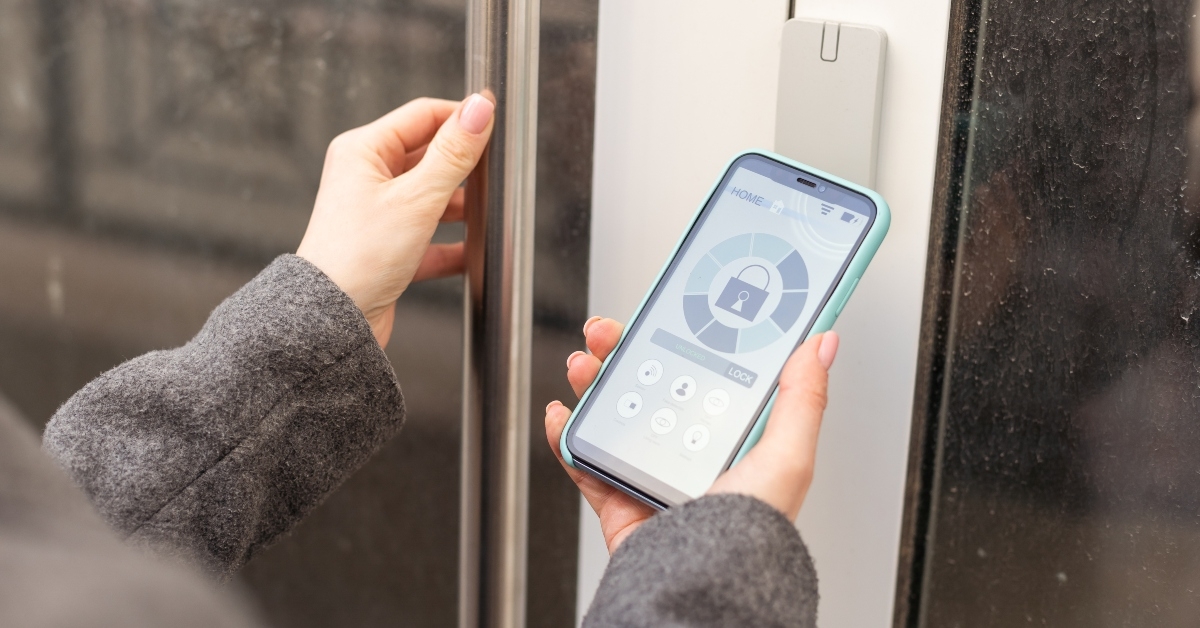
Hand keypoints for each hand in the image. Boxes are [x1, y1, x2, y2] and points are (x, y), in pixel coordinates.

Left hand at [296, 94, 494, 347]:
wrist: (334, 323)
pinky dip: (452, 244)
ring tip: (489, 216)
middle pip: (429, 155)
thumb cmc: (359, 258)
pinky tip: (474, 253)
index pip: (423, 115)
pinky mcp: (388, 247)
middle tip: (496, 173)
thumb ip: (453, 154)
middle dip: (464, 166)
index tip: (495, 125)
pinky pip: (430, 238)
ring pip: (433, 198)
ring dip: (461, 208)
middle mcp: (366, 177)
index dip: (461, 118)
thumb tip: (479, 109)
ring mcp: (377, 213)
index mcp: (363, 151)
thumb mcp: (417, 199)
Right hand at [544, 317, 838, 553]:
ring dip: (592, 381)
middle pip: (648, 384)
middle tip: (610, 332)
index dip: (682, 338)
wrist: (702, 583)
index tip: (667, 311)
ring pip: (612, 412)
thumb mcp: (790, 456)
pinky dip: (565, 434)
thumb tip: (824, 342)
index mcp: (730, 436)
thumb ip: (802, 397)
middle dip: (623, 351)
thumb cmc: (752, 534)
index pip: (702, 372)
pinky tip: (562, 413)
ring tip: (584, 364)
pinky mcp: (617, 497)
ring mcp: (650, 472)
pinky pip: (584, 459)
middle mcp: (689, 450)